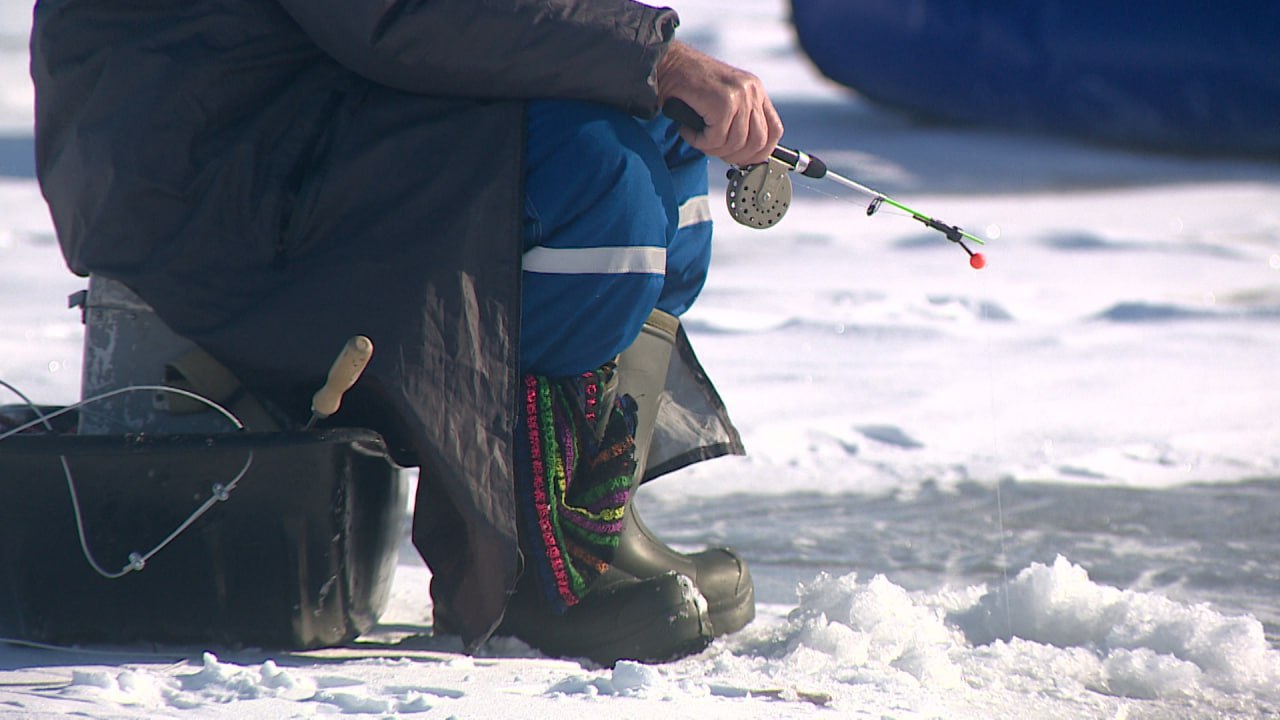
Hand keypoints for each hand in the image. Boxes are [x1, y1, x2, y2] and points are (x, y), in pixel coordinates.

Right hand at [656, 42, 783, 165]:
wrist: (667, 62)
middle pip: (758, 142)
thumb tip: (743, 156)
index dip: (760, 153)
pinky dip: (699, 141)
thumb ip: (737, 122)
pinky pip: (716, 138)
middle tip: (713, 150)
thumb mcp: (722, 101)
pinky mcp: (723, 101)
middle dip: (734, 155)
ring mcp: (740, 95)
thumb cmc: (688, 85)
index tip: (742, 160)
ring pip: (735, 143)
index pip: (774, 130)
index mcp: (755, 91)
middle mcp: (752, 91)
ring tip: (696, 137)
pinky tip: (688, 130)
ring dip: (712, 148)